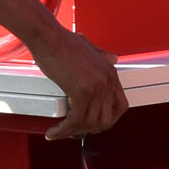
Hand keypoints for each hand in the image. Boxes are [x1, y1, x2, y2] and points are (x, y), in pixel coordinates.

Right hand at [29, 23, 127, 139]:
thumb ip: (102, 55)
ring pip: (90, 123)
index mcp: (110, 71)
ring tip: (60, 131)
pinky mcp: (81, 92)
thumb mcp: (88, 47)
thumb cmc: (62, 41)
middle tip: (76, 130)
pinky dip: (63, 130)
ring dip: (73, 131)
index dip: (109, 119)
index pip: (120, 105)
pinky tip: (54, 132)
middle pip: (106, 119)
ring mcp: (96, 87)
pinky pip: (75, 120)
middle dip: (90, 129)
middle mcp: (106, 80)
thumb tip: (113, 58)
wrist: (48, 37)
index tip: (96, 124)